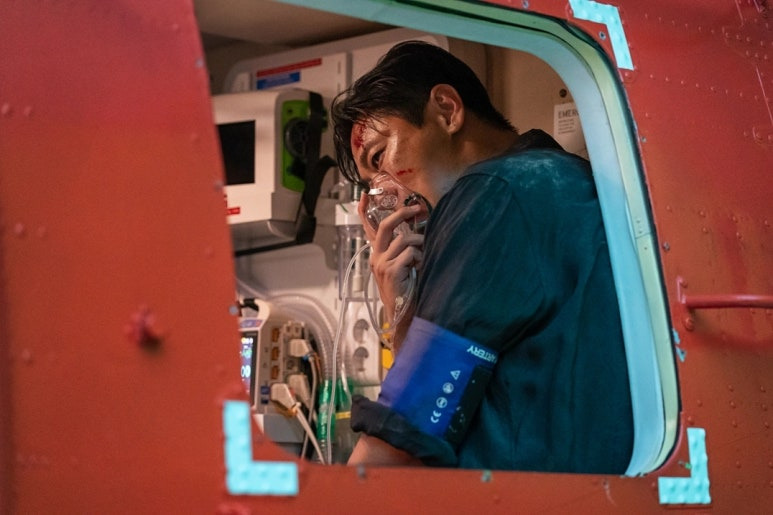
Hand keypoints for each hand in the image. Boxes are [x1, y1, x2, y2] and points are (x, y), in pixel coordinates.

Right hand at [358, 192, 423, 330]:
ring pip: (404, 239)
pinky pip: (410, 252)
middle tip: (417, 209)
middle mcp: (376, 257)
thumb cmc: (405, 289)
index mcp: (377, 254)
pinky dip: (419, 257)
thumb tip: (416, 233)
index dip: (364, 211)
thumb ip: (402, 250)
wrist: (401, 313)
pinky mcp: (391, 270)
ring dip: (420, 244)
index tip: (365, 195)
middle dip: (402, 214)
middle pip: (386, 226)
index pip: (368, 229)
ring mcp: (382, 264)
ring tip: (423, 256)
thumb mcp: (401, 266)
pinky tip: (419, 267)